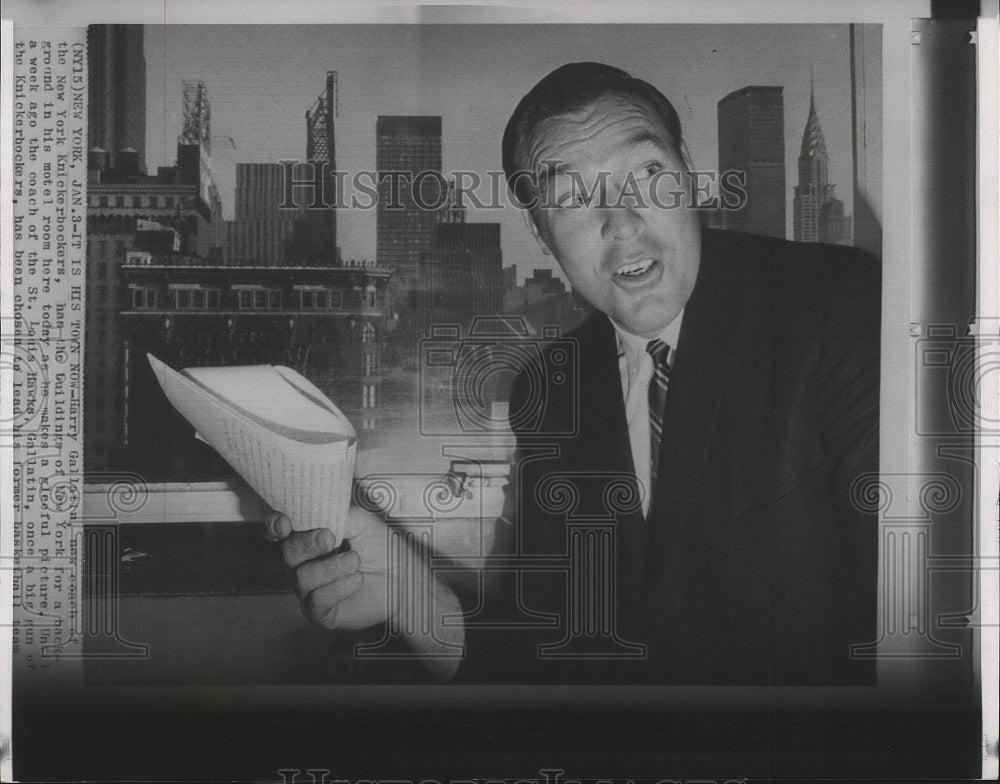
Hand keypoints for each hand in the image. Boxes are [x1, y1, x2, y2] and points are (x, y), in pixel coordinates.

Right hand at [265, 505, 393, 630]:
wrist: (402, 576)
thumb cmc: (381, 547)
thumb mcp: (360, 520)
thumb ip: (335, 514)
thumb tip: (314, 512)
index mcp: (310, 538)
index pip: (279, 531)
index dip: (276, 526)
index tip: (285, 524)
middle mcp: (305, 563)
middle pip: (289, 553)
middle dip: (308, 544)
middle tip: (331, 539)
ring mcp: (310, 589)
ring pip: (302, 578)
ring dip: (332, 567)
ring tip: (356, 561)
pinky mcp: (321, 611)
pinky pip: (316, 601)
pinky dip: (338, 588)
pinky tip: (357, 579)